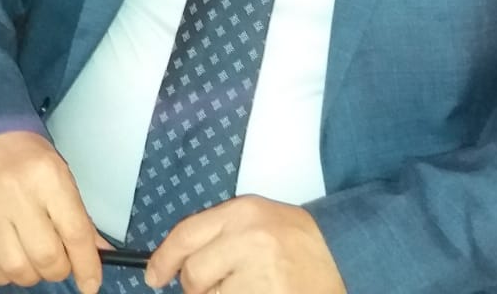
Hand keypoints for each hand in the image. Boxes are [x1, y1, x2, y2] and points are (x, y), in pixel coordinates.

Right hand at [0, 131, 107, 292]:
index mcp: (47, 177)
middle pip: (47, 258)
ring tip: (31, 256)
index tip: (90, 284)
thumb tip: (98, 253)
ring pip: (18, 271)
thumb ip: (78, 217)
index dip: (87, 266)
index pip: (75, 233)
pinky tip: (9, 256)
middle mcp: (16, 195)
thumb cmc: (23, 156)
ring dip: (32, 274)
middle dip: (59, 269)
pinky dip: (5, 274)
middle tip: (58, 260)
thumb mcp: (59, 174)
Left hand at [146, 197, 346, 293]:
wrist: (342, 255)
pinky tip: (258, 293)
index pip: (185, 235)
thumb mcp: (255, 219)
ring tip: (248, 287)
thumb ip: (217, 234)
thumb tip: (172, 263)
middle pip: (194, 274)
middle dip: (198, 286)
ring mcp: (262, 274)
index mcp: (242, 212)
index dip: (163, 260)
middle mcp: (249, 239)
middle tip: (220, 284)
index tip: (154, 276)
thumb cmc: (295, 240)